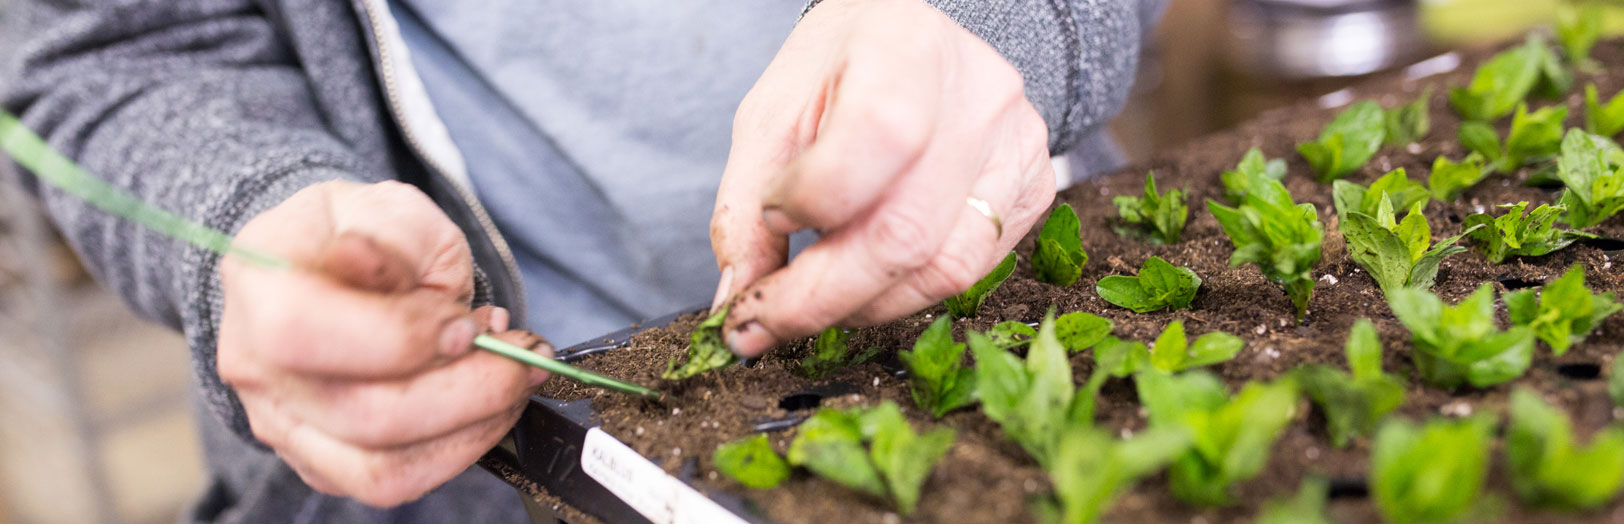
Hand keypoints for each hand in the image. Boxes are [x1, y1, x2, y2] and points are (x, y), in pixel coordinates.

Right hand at [217, 181, 549, 506]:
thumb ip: (401, 245)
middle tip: (521, 354)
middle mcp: (256, 368)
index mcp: (260, 287)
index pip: (306, 332)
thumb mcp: (388, 207)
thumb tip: (409, 293)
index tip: (465, 321)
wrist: (327, 265)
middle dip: (469, 390)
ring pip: (382, 469)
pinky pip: (392, 483)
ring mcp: (283, 424)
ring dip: (474, 427)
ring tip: (513, 379)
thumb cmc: (362, 233)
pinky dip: (458, 449)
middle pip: (363, 417)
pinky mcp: (318, 461)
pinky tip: (484, 405)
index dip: (401, 336)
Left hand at [710, 0, 1055, 356]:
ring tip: (811, 301)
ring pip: (944, 269)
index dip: (814, 199)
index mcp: (906, 47)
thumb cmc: (832, 75)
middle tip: (761, 323)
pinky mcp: (1035, 189)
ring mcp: (1017, 147)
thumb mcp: (770, 118)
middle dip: (821, 297)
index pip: (877, 136)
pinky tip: (865, 280)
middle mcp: (979, 95)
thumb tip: (737, 303)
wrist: (905, 46)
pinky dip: (905, 294)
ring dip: (862, 306)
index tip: (771, 219)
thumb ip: (744, 207)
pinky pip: (971, 272)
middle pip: (907, 231)